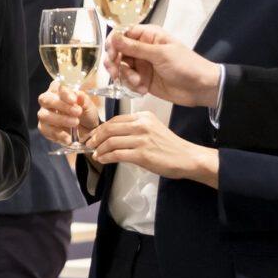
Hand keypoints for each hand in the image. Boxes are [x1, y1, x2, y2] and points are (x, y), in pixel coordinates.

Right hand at [37, 80, 101, 145]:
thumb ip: (84, 100)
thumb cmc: (85, 115)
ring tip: (75, 123)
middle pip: (46, 100)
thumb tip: (79, 94)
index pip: (56, 87)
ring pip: (45, 115)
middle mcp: (48, 101)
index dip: (64, 93)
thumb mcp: (89, 107)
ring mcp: (44, 115)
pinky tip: (69, 137)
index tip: (74, 99)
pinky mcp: (44, 128)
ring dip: (61, 119)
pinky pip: (47, 130)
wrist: (88, 132)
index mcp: (58, 91)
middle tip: (77, 112)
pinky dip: (59, 134)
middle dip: (62, 106)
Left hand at [86, 111, 218, 187]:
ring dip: (100, 149)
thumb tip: (112, 135)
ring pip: (111, 142)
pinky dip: (106, 157)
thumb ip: (134, 128)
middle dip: (96, 137)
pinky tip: (103, 160)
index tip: (94, 134)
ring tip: (96, 154)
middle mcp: (141, 125)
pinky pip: (117, 154)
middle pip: (110, 128)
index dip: (101, 128)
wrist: (186, 158)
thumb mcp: (152, 129)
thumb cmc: (169, 146)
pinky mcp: (142, 154)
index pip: (115, 119)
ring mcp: (141, 139)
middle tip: (90, 143)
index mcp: (143, 117)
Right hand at [106, 25, 220, 107]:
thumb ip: (135, 47)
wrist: (202, 88)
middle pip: (118, 52)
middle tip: (115, 72)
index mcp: (149, 36)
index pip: (123, 34)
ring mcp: (143, 64)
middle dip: (115, 63)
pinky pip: (129, 81)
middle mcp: (143, 49)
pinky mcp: (144, 79)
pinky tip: (143, 89)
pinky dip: (132, 86)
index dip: (114, 43)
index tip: (112, 54)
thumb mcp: (160, 54)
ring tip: (138, 82)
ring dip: (126, 77)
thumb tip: (115, 38)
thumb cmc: (188, 66)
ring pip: (122, 68)